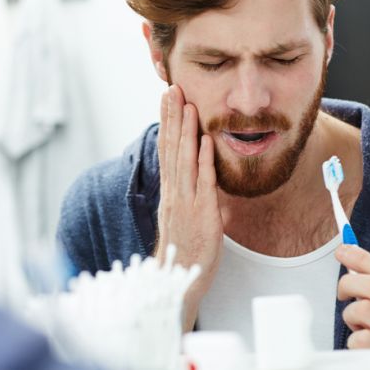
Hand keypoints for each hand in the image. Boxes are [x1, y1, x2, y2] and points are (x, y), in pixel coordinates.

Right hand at [155, 85, 222, 330]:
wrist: (178, 280)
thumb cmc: (185, 250)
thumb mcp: (184, 216)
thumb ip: (190, 193)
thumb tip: (200, 175)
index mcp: (170, 191)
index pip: (166, 149)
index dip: (167, 122)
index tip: (167, 99)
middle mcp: (174, 192)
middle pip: (171, 147)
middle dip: (172, 117)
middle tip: (172, 89)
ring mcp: (186, 201)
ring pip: (183, 159)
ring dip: (186, 130)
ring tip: (187, 105)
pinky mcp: (201, 213)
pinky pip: (203, 182)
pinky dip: (203, 160)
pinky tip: (204, 140)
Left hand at [336, 244, 369, 347]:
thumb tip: (352, 258)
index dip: (361, 257)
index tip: (342, 250)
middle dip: (348, 283)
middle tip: (342, 293)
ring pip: (362, 309)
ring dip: (351, 316)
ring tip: (358, 326)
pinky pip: (358, 338)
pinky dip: (353, 340)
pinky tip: (363, 347)